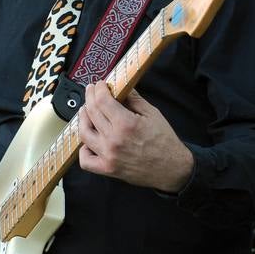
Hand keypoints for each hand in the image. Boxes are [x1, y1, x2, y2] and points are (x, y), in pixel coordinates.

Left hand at [78, 83, 193, 192]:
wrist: (172, 168)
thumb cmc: (165, 142)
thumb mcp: (152, 114)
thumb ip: (134, 99)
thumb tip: (122, 87)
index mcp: (126, 124)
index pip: (102, 100)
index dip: (98, 89)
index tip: (99, 85)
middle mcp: (114, 139)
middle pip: (91, 112)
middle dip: (89, 97)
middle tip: (91, 91)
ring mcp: (108, 155)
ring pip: (84, 133)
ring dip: (82, 118)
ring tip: (86, 111)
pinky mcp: (108, 169)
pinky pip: (86, 160)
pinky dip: (83, 150)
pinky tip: (88, 141)